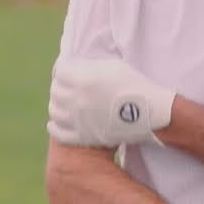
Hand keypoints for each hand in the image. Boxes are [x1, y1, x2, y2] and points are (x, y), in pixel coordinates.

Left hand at [46, 57, 175, 147]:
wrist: (150, 113)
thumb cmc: (134, 86)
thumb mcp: (112, 67)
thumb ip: (88, 66)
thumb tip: (72, 66)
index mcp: (83, 80)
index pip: (59, 71)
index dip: (64, 68)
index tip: (67, 68)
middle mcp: (76, 100)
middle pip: (55, 90)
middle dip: (61, 85)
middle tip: (68, 85)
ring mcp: (77, 120)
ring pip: (54, 110)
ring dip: (58, 104)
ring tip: (66, 102)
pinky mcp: (81, 137)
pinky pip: (58, 132)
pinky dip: (55, 126)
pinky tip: (58, 121)